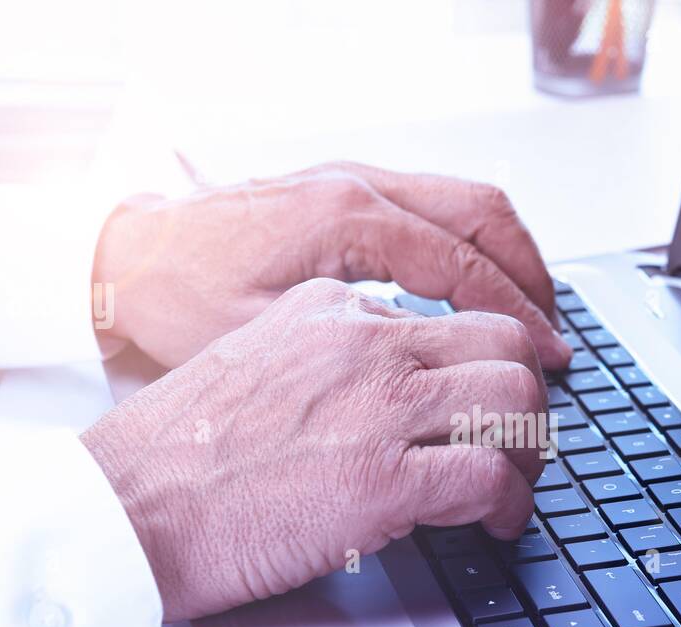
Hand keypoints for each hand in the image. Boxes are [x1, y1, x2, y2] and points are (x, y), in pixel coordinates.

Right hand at [80, 278, 548, 621]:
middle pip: (505, 343)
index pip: (449, 317)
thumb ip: (324, 357)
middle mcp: (366, 344)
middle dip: (528, 397)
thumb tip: (384, 386)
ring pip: (516, 400)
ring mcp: (379, 407)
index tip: (491, 398)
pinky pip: (491, 477)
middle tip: (521, 441)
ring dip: (531, 449)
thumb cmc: (175, 454)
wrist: (123, 508)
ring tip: (514, 484)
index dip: (485, 364)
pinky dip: (510, 504)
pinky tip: (494, 524)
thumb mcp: (253, 361)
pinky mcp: (384, 479)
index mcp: (332, 310)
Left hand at [91, 161, 569, 369]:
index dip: (516, 319)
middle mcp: (359, 187)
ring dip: (509, 255)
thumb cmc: (179, 296)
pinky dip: (473, 244)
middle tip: (555, 337)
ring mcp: (354, 181)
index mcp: (346, 221)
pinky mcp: (345, 191)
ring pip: (466, 201)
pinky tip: (476, 289)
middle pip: (483, 215)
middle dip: (532, 277)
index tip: (551, 360)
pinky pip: (436, 205)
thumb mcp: (257, 337)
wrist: (125, 252)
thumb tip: (422, 390)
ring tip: (532, 315)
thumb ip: (345, 351)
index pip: (462, 267)